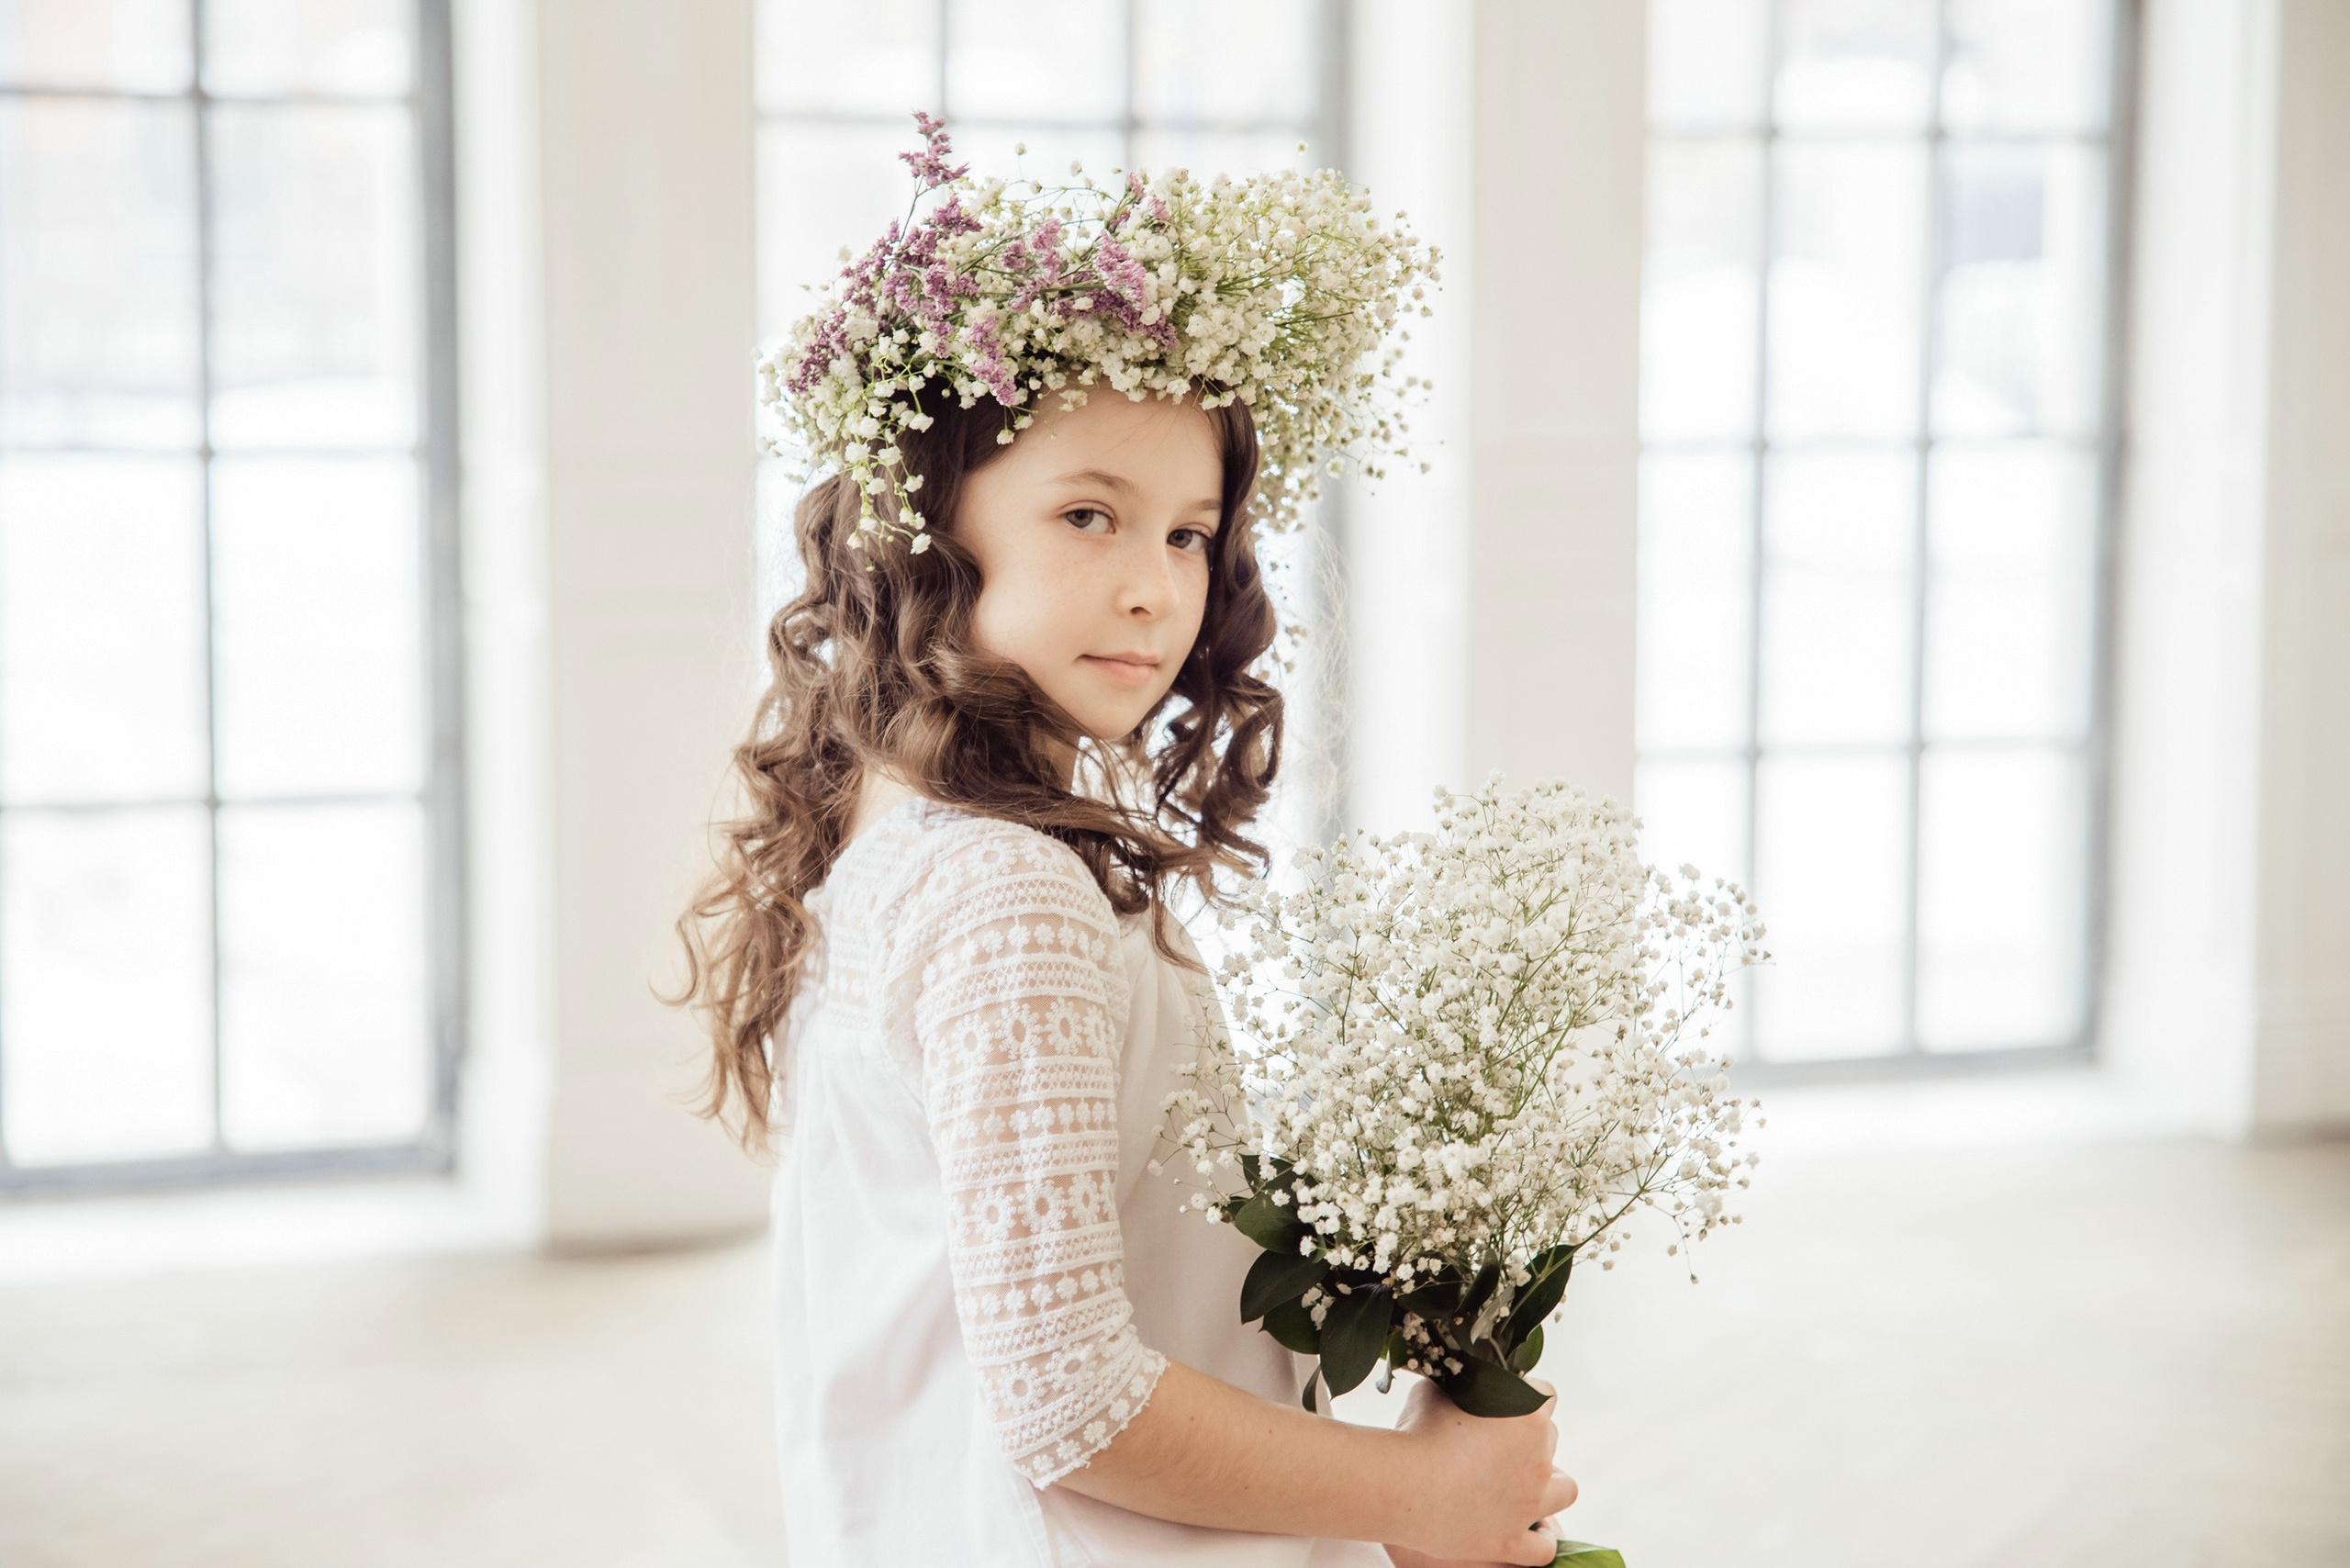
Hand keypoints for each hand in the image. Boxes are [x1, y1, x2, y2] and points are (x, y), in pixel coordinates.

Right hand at [1382, 1376, 1576, 1567]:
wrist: (1399, 1485)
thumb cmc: (1415, 1432)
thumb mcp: (1438, 1390)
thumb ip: (1465, 1384)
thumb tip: (1464, 1379)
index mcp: (1528, 1415)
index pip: (1545, 1393)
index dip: (1524, 1393)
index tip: (1504, 1400)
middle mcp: (1538, 1459)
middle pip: (1551, 1439)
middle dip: (1529, 1439)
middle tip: (1496, 1442)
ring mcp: (1529, 1504)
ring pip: (1565, 1490)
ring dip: (1550, 1485)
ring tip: (1525, 1484)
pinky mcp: (1511, 1541)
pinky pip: (1543, 1547)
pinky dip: (1538, 1538)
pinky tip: (1526, 1530)